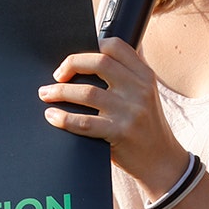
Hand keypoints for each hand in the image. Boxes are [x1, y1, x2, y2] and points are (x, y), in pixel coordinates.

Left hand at [39, 37, 187, 193]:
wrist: (162, 163)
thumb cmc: (146, 126)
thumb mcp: (146, 94)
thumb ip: (127, 75)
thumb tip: (92, 55)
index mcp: (145, 75)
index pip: (116, 47)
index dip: (91, 46)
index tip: (74, 58)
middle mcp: (140, 89)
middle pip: (99, 63)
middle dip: (71, 64)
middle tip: (56, 75)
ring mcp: (131, 111)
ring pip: (87, 92)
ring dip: (59, 92)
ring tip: (45, 94)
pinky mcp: (121, 133)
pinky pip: (85, 122)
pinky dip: (64, 118)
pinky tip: (52, 116)